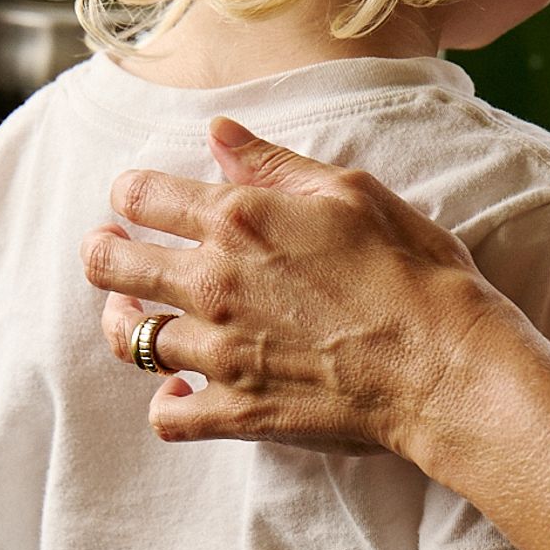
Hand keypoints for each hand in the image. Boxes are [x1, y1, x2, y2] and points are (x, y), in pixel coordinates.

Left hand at [82, 118, 503, 459]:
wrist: (445, 364)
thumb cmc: (414, 269)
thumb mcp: (351, 191)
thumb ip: (273, 163)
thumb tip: (217, 133)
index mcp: (237, 219)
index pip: (140, 195)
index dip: (129, 194)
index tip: (135, 199)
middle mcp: (212, 283)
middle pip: (112, 264)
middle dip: (104, 250)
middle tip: (108, 247)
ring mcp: (219, 352)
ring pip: (129, 339)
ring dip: (123, 322)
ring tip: (131, 313)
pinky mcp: (237, 411)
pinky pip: (168, 415)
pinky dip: (166, 402)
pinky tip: (176, 390)